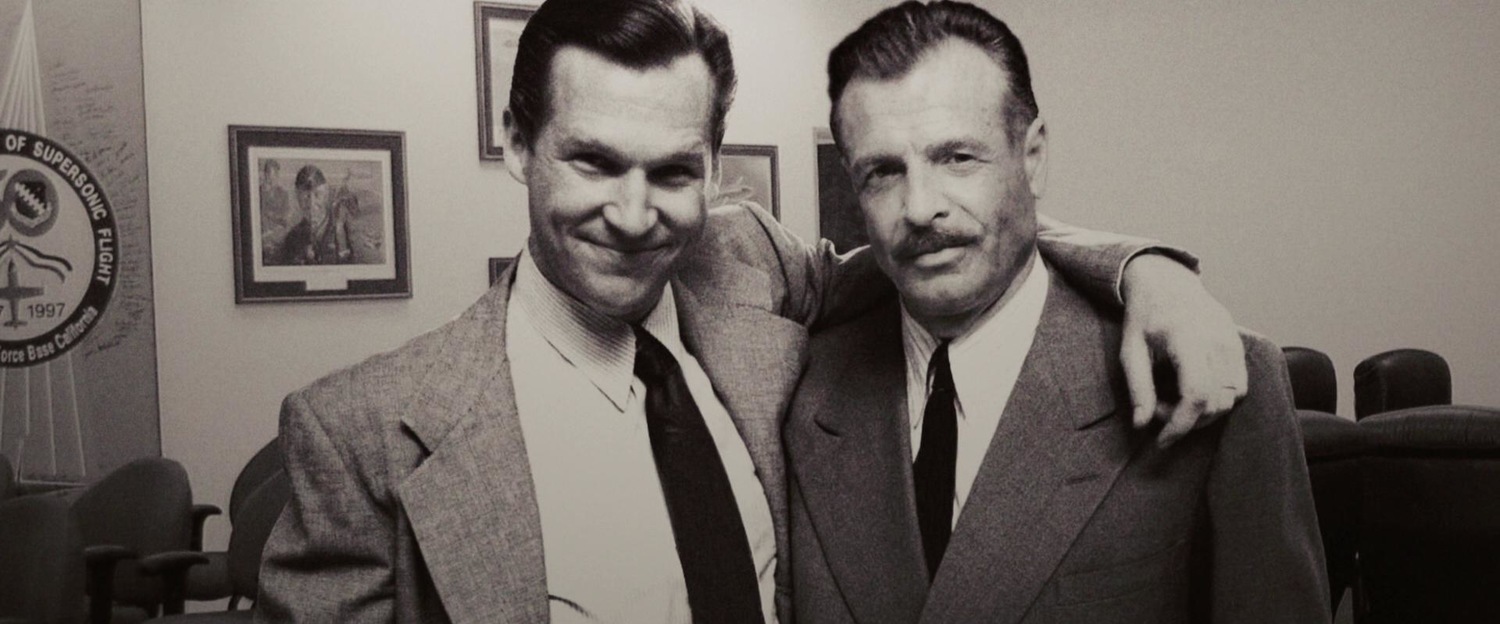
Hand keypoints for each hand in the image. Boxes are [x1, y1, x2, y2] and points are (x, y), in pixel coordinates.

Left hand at [1118, 253, 1246, 446]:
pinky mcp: (1239, 345)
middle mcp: (1217, 339)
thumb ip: (1138, 387)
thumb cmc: (1144, 317)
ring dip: (1204, 413)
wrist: (1167, 282)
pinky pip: (1239, 386)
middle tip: (1157, 409)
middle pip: (1216, 401)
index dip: (1180, 425)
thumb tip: (1141, 425)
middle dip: (1187, 420)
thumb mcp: (1130, 350)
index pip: (1195, 394)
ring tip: (1173, 399)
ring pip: (1232, 398)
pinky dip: (1219, 399)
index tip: (1161, 441)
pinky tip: (1193, 391)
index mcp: (1187, 337)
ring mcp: (1233, 341)